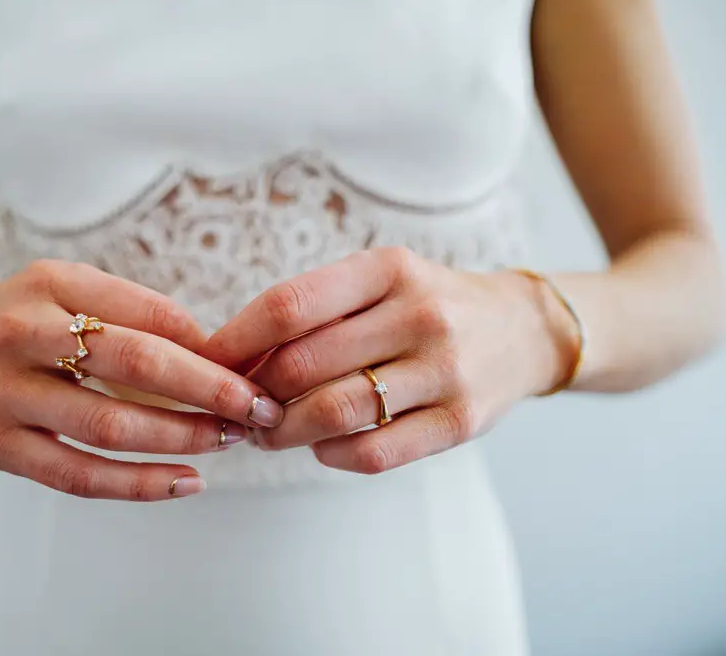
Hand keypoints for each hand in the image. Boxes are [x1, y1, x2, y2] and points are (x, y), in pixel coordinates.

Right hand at [0, 260, 283, 500]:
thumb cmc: (9, 322)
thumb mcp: (59, 290)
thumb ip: (128, 310)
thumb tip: (210, 348)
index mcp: (50, 284)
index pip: (150, 314)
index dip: (210, 346)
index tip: (253, 367)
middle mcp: (23, 331)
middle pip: (136, 364)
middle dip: (210, 390)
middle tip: (259, 407)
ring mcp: (3, 393)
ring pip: (110, 426)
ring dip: (181, 438)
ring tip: (227, 443)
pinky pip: (77, 475)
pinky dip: (137, 484)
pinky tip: (184, 482)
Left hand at [203, 247, 571, 473]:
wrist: (520, 330)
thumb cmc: (425, 306)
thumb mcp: (378, 283)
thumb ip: (314, 313)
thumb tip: (232, 359)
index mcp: (388, 269)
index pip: (288, 305)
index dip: (234, 340)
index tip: (205, 363)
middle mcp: (420, 313)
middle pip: (302, 364)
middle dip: (253, 394)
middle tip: (236, 408)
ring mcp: (446, 369)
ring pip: (334, 412)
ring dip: (283, 431)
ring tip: (266, 433)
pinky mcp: (462, 421)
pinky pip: (374, 452)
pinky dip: (331, 455)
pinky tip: (322, 446)